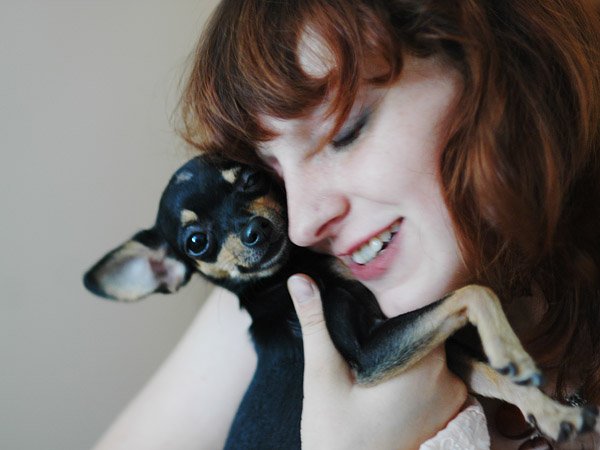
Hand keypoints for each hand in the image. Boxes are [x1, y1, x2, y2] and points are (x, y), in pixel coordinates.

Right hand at [287, 274, 467, 449]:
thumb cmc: (336, 437)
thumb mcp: (323, 377)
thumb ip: (316, 325)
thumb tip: (300, 281)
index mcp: (423, 365)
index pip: (421, 310)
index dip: (397, 299)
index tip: (374, 297)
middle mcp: (448, 380)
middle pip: (425, 331)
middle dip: (396, 324)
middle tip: (365, 329)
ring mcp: (453, 400)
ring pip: (430, 352)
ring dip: (406, 348)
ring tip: (372, 353)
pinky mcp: (449, 415)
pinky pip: (436, 375)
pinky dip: (415, 369)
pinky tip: (387, 375)